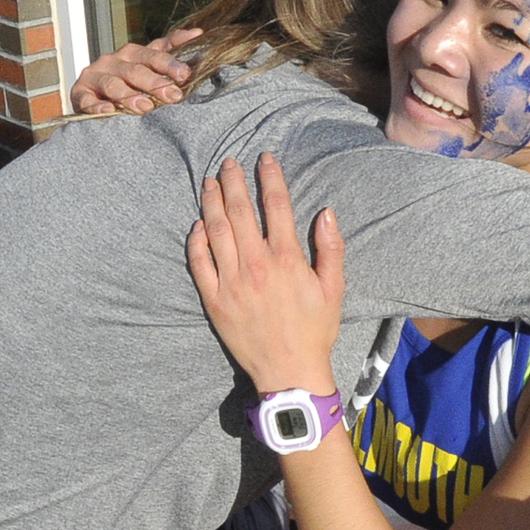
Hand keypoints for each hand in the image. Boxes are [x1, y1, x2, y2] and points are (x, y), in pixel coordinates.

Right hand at [70, 28, 202, 113]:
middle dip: (156, 83)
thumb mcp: (149, 63)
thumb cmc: (129, 79)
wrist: (92, 95)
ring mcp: (96, 76)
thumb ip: (170, 49)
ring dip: (129, 95)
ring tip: (144, 107)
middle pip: (136, 71)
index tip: (186, 74)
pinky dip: (96, 106)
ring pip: (113, 84)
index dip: (170, 64)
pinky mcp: (80, 93)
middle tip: (173, 96)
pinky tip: (107, 111)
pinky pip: (87, 99)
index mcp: (134, 53)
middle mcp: (114, 61)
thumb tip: (199, 32)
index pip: (154, 55)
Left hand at [188, 153, 344, 395]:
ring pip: (215, 230)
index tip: (264, 159)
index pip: (276, 205)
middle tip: (229, 163)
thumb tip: (325, 212)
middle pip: (239, 210)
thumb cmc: (315, 329)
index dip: (269, 177)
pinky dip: (196, 240)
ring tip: (210, 182)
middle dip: (233, 181)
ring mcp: (231, 281)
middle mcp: (256, 264)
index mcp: (287, 258)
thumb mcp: (334, 288)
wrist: (288, 369)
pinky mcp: (214, 299)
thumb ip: (330, 247)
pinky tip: (198, 224)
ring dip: (211, 202)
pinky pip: (199, 262)